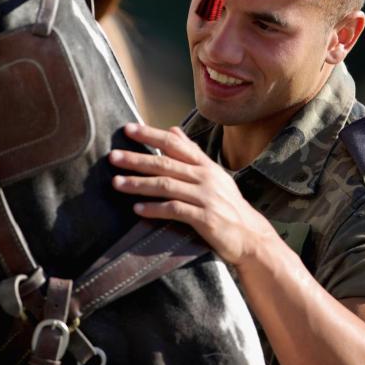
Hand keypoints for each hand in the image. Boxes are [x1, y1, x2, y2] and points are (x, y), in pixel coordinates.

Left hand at [109, 123, 277, 266]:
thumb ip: (191, 153)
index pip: (174, 143)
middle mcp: (205, 177)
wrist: (251, 236)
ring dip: (139, 184)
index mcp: (205, 164)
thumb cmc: (227, 205)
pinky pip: (175, 210)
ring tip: (116, 183)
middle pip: (165, 163)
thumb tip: (172, 129)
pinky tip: (137, 209)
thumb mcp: (212, 174)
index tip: (128, 129)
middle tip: (113, 157)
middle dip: (137, 159)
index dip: (150, 134)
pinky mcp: (206, 218)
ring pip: (167, 185)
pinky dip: (155, 208)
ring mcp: (206, 197)